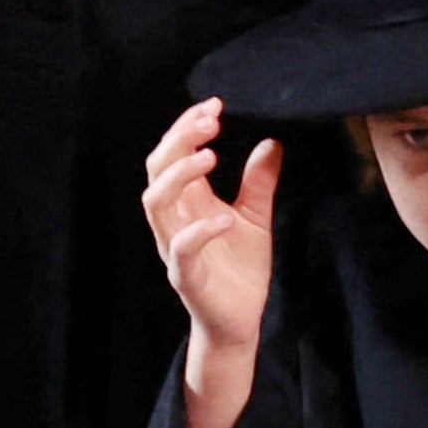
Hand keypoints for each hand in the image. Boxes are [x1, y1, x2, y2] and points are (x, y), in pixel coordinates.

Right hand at [143, 98, 279, 359]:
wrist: (240, 322)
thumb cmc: (240, 269)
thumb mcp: (255, 217)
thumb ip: (259, 182)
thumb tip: (272, 142)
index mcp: (188, 202)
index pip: (172, 154)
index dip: (186, 126)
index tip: (214, 105)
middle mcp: (175, 221)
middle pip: (157, 170)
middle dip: (179, 140)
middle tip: (210, 121)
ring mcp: (176, 248)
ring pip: (156, 204)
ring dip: (180, 175)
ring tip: (210, 156)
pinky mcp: (186, 277)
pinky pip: (182, 250)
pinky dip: (201, 229)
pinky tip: (225, 215)